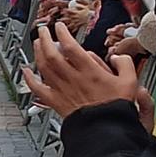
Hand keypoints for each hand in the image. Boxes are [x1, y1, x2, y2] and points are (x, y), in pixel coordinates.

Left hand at [22, 23, 147, 121]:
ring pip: (44, 67)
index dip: (63, 33)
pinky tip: (25, 71)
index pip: (71, 46)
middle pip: (53, 54)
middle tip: (43, 30)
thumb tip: (119, 57)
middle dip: (46, 39)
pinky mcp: (55, 102)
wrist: (105, 129)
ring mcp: (62, 90)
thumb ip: (125, 65)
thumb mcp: (130, 82)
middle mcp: (72, 78)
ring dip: (38, 53)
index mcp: (89, 71)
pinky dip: (29, 79)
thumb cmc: (115, 109)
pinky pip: (38, 89)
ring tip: (37, 43)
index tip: (60, 27)